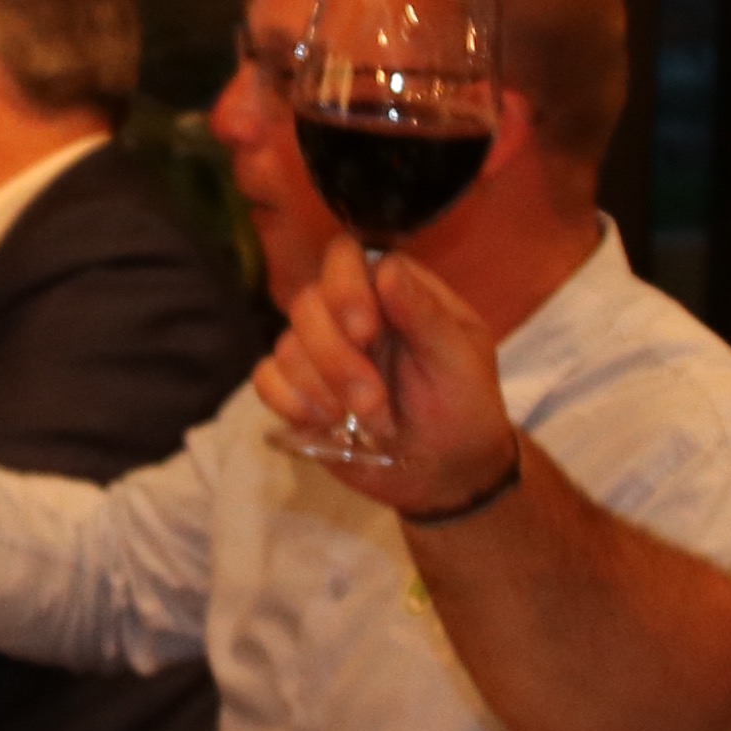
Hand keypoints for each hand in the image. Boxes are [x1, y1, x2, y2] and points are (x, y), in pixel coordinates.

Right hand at [248, 240, 518, 514]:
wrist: (449, 471)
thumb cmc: (463, 407)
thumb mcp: (459, 360)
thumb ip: (425, 314)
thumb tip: (388, 269)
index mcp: (390, 292)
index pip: (345, 258)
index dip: (344, 289)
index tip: (365, 332)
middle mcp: (348, 314)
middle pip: (307, 304)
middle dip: (335, 359)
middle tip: (373, 402)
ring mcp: (320, 353)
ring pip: (286, 346)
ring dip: (321, 390)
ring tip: (365, 422)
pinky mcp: (299, 392)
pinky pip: (266, 380)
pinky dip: (289, 402)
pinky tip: (326, 424)